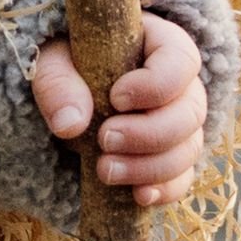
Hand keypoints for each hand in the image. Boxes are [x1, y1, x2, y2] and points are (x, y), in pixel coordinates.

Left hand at [29, 12, 208, 208]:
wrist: (61, 88)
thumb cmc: (60, 60)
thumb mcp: (50, 58)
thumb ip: (58, 81)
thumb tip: (70, 125)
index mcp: (157, 44)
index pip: (181, 59)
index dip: (158, 84)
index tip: (117, 98)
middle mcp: (178, 85)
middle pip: (191, 111)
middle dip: (150, 133)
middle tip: (105, 139)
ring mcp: (178, 123)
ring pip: (189, 148)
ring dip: (151, 166)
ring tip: (105, 171)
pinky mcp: (169, 156)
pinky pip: (183, 178)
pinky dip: (165, 190)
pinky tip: (139, 196)